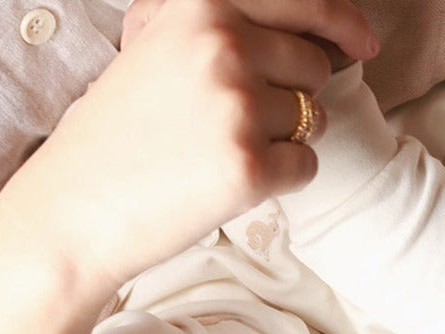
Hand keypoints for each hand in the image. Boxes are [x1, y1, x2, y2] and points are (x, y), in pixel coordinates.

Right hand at [0, 0, 377, 298]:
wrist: (80, 202)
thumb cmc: (122, 129)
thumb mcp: (157, 44)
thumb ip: (218, 22)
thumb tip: (306, 27)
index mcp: (202, 6)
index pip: (302, 1)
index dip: (343, 22)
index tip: (364, 43)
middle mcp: (223, 46)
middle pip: (315, 67)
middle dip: (294, 95)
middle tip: (239, 121)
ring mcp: (238, 106)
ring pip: (313, 119)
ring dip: (285, 137)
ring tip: (225, 149)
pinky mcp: (250, 166)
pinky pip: (306, 166)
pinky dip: (282, 178)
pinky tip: (234, 179)